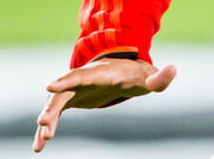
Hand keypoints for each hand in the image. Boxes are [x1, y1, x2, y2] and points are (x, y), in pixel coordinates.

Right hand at [32, 57, 176, 151]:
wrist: (120, 69)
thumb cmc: (135, 75)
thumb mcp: (148, 77)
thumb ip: (159, 78)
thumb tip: (174, 70)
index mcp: (101, 73)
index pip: (82, 75)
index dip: (67, 80)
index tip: (50, 87)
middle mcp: (83, 79)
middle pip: (65, 91)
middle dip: (53, 105)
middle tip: (42, 122)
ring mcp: (74, 89)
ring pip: (56, 103)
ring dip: (47, 119)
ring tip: (42, 140)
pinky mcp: (70, 99)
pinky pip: (55, 114)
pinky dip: (47, 128)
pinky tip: (40, 146)